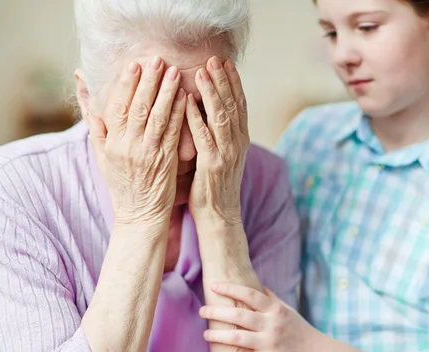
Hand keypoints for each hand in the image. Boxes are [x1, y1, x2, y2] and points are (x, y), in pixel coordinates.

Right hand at [88, 57, 186, 225]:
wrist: (139, 216)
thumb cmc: (121, 183)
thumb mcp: (101, 154)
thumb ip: (94, 121)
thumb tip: (82, 86)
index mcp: (111, 143)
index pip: (117, 108)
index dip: (126, 85)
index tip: (134, 65)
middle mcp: (128, 147)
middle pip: (138, 108)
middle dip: (148, 82)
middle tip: (157, 59)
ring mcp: (148, 155)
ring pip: (157, 118)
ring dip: (166, 93)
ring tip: (174, 72)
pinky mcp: (166, 162)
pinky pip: (172, 134)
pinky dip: (179, 114)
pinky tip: (185, 98)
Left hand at [186, 57, 249, 224]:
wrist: (220, 216)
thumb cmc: (215, 186)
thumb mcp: (223, 156)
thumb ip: (219, 135)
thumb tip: (210, 112)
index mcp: (240, 140)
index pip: (240, 105)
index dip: (234, 82)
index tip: (227, 63)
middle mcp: (237, 143)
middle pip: (232, 105)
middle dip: (223, 80)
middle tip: (215, 58)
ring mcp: (227, 153)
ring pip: (221, 116)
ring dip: (212, 92)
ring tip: (204, 71)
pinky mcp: (212, 164)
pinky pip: (203, 136)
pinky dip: (196, 117)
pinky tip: (188, 101)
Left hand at [199, 282, 317, 351]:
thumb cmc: (300, 330)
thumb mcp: (287, 310)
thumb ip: (271, 298)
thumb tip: (257, 284)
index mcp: (275, 310)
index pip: (249, 295)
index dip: (230, 289)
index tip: (214, 286)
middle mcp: (272, 325)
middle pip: (239, 316)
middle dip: (217, 313)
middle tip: (202, 311)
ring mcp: (271, 344)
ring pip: (239, 339)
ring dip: (219, 337)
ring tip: (205, 335)